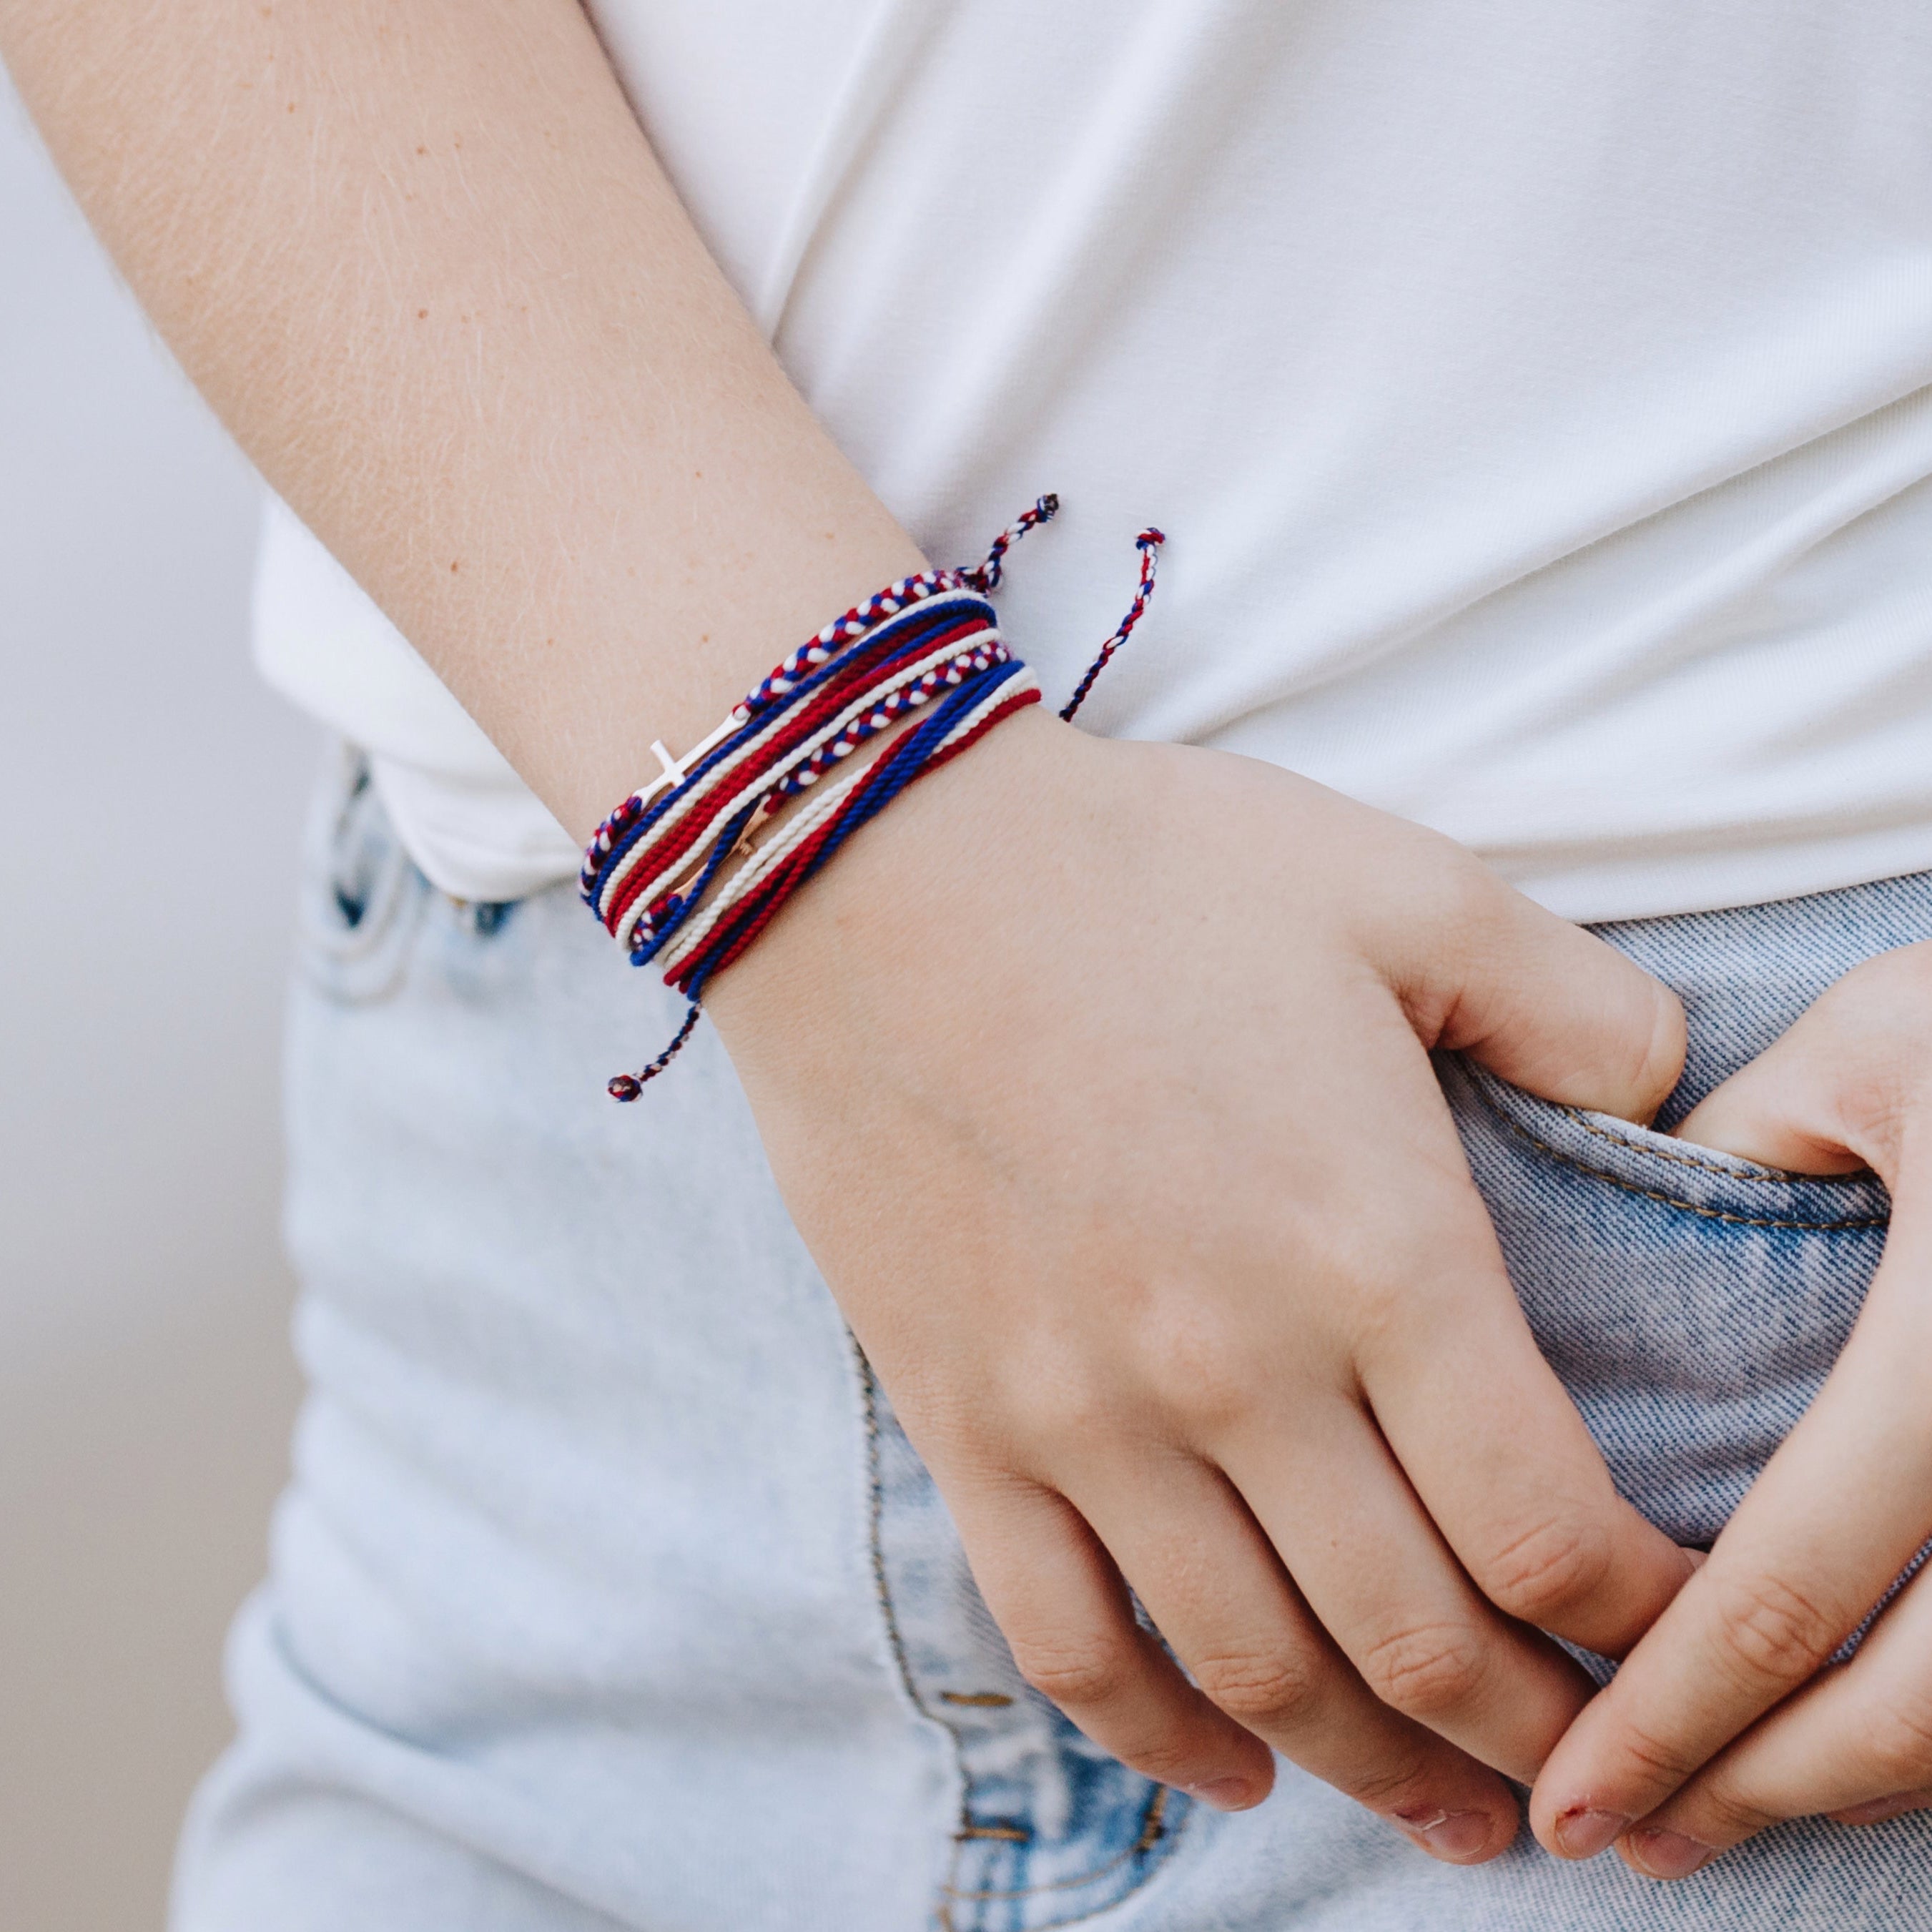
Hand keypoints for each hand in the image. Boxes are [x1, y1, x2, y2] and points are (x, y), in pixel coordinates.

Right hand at [709, 707, 1691, 1862]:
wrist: (874, 866)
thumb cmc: (1143, 867)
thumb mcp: (1404, 887)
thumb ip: (1577, 1004)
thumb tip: (1668, 1098)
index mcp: (1372, 1250)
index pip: (1546, 1528)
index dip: (1639, 1620)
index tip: (1673, 1633)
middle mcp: (1234, 1371)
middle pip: (1416, 1639)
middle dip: (1530, 1734)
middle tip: (1590, 1768)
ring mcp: (1082, 1413)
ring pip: (1252, 1669)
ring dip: (1371, 1770)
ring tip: (1450, 1813)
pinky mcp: (964, 1419)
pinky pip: (1062, 1641)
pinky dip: (1156, 1738)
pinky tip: (1226, 1769)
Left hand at [1530, 940, 1931, 1877]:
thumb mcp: (1873, 1044)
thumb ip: (1736, 1152)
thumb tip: (1649, 1237)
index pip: (1790, 1585)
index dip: (1669, 1710)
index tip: (1570, 1782)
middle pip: (1909, 1709)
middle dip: (1749, 1789)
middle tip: (1612, 1834)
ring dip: (1862, 1790)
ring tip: (1724, 1810)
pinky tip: (1876, 1744)